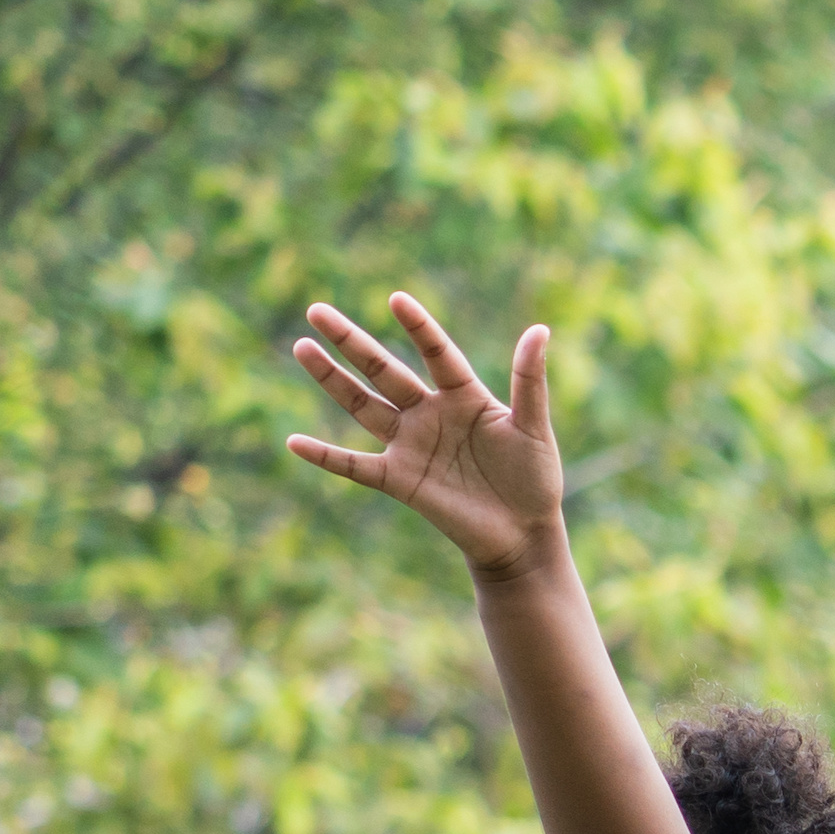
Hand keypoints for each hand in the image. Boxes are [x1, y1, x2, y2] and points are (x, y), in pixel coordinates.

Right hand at [285, 294, 567, 579]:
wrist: (523, 534)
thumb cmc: (534, 479)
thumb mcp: (534, 428)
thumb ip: (530, 381)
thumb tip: (540, 330)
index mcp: (464, 396)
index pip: (437, 354)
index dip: (419, 328)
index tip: (397, 299)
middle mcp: (429, 414)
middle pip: (383, 371)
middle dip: (351, 342)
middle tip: (317, 310)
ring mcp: (410, 445)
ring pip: (363, 406)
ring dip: (331, 379)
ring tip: (301, 347)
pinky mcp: (399, 480)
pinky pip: (355, 466)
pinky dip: (326, 456)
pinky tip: (294, 443)